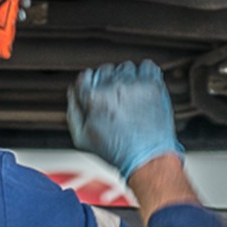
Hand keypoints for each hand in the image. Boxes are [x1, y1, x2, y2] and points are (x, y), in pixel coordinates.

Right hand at [67, 60, 182, 179]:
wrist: (149, 159)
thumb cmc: (116, 152)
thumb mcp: (81, 137)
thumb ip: (73, 109)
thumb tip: (73, 90)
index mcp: (94, 97)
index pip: (86, 76)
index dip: (92, 86)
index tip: (99, 95)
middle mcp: (113, 86)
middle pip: (106, 70)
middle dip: (108, 83)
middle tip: (115, 101)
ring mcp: (135, 84)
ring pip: (126, 68)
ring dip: (127, 79)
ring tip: (130, 98)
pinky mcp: (153, 85)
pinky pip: (147, 66)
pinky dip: (145, 75)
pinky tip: (142, 89)